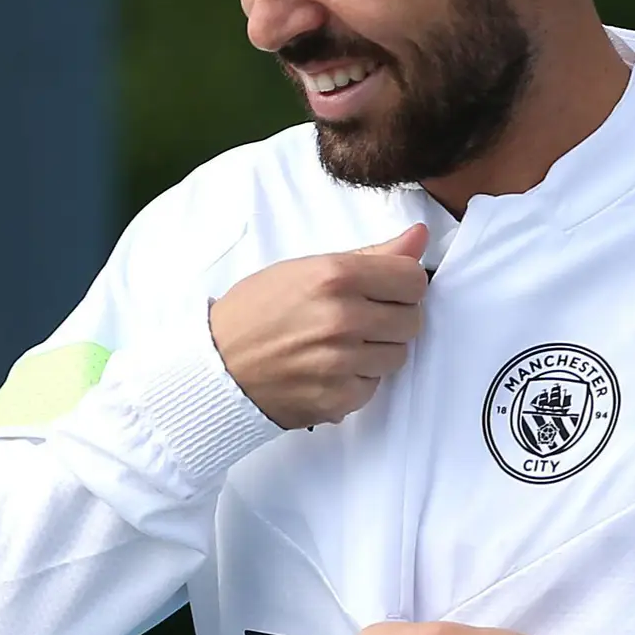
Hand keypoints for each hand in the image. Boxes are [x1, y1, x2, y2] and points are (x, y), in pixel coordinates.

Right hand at [211, 225, 430, 428]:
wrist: (215, 366)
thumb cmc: (255, 312)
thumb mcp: (305, 269)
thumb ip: (369, 255)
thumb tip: (419, 237)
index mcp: (335, 276)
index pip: (413, 279)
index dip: (400, 284)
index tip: (382, 290)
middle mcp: (342, 318)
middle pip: (413, 319)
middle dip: (392, 318)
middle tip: (357, 319)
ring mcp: (342, 362)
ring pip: (398, 355)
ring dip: (376, 351)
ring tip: (339, 345)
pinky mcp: (339, 397)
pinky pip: (374, 386)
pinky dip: (357, 379)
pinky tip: (328, 369)